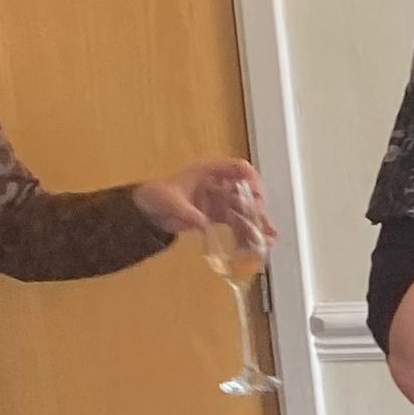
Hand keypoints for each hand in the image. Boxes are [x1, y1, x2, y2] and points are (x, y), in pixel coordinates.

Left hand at [133, 159, 273, 239]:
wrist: (146, 210)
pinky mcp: (216, 216)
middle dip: (256, 209)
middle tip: (263, 224)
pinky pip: (235, 224)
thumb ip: (188, 212)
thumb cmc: (157, 197)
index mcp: (208, 172)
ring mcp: (218, 200)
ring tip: (267, 240)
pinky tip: (252, 246)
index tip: (257, 196)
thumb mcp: (171, 202)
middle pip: (245, 193)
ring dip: (256, 225)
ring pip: (243, 211)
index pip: (238, 168)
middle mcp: (218, 185)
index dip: (251, 179)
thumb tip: (204, 223)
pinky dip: (244, 234)